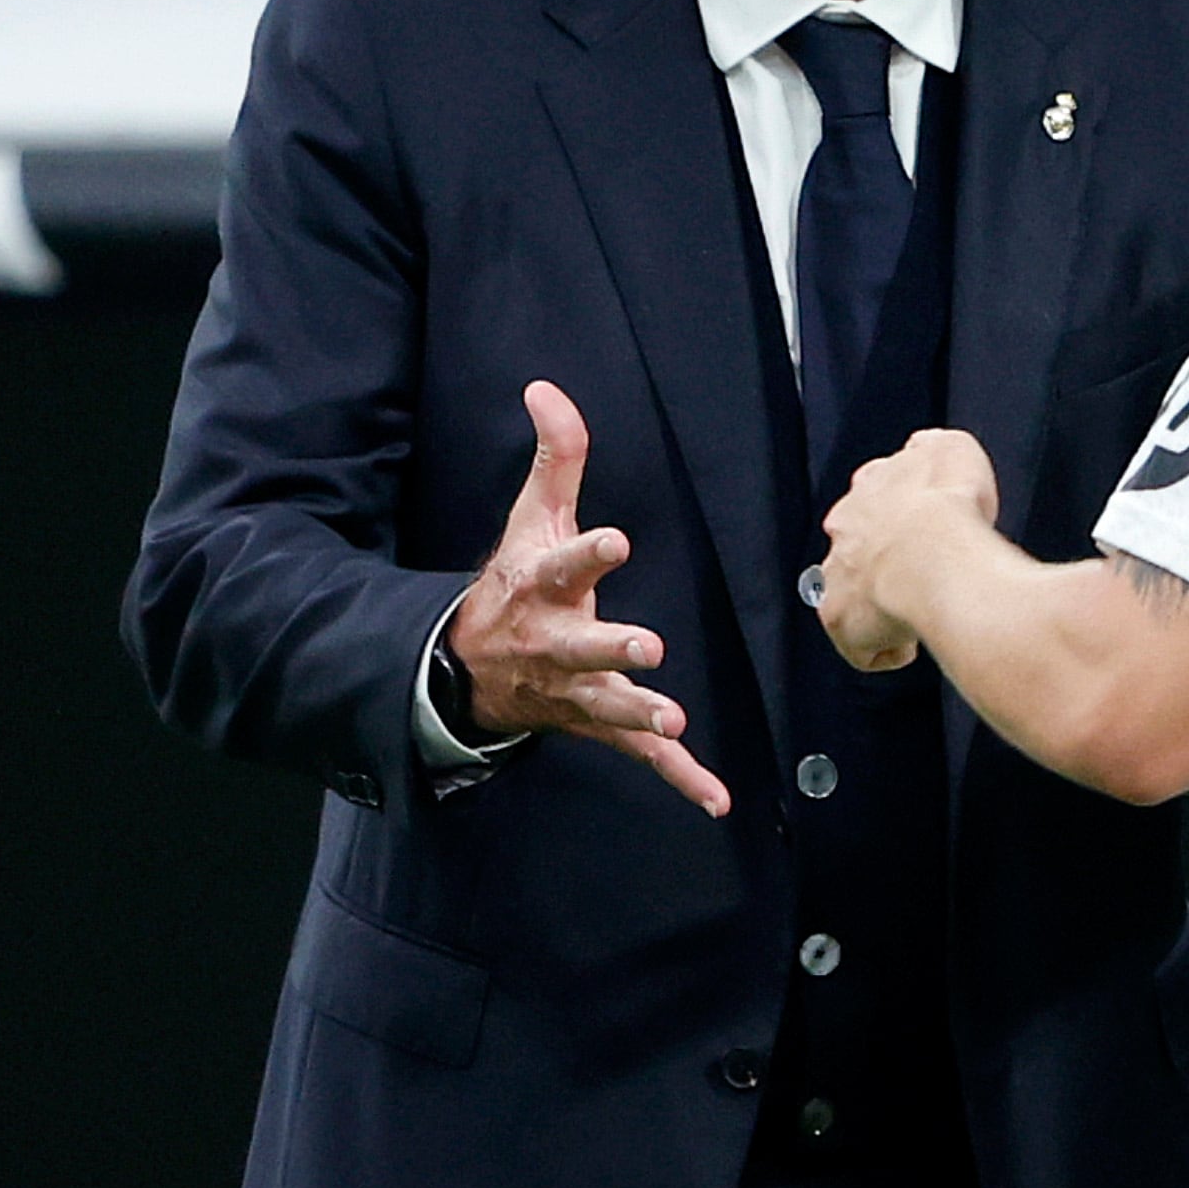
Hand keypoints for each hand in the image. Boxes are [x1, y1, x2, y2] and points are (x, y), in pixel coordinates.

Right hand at [444, 381, 732, 816]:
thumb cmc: (514, 583)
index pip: (565, 564)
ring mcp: (577, 689)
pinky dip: (679, 778)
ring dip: (638, 714)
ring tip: (671, 719)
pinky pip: (640, 756)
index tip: (617, 539)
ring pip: (609, 705)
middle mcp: (556, 643)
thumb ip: (556, 457)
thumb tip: (546, 388)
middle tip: (646, 647)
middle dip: (613, 648)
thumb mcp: (530, 519)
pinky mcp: (598, 724)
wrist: (470, 668)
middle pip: (584, 646)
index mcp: (542, 587)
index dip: (590, 552)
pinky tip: (718, 800)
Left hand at [817, 428, 1002, 672]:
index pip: (873, 501)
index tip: (924, 535)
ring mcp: (836, 576)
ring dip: (881, 606)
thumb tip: (931, 448)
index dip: (900, 522)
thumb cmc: (949, 506)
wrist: (936, 553)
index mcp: (870, 489)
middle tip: (921, 577)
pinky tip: (911, 644)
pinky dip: (885, 650)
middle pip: (854, 548)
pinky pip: (860, 646)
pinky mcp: (840, 621)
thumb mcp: (955, 449)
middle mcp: (844, 530)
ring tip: (916, 615)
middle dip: (883, 563)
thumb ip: (939, 448)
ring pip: (852, 595)